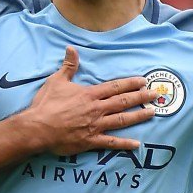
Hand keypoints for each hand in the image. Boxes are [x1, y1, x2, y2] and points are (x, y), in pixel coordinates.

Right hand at [24, 46, 157, 155]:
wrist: (37, 128)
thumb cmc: (46, 104)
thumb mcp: (57, 81)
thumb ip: (68, 66)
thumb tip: (72, 48)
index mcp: (90, 95)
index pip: (115, 87)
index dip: (131, 83)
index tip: (143, 81)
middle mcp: (97, 109)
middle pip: (123, 102)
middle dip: (141, 97)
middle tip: (155, 95)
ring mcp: (96, 126)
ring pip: (122, 120)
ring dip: (139, 116)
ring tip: (152, 113)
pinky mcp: (91, 141)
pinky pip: (111, 142)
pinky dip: (125, 144)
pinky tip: (137, 144)